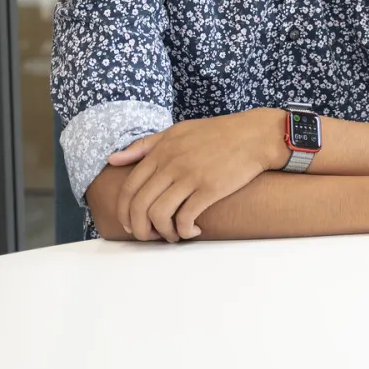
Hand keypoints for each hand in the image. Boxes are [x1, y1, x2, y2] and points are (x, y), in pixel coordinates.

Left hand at [108, 108, 285, 242]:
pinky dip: (183, 231)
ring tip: (172, 236)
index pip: (129, 189)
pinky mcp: (210, 189)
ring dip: (161, 233)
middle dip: (139, 229)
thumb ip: (144, 146)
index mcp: (161, 152)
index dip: (125, 212)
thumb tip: (112, 159)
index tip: (131, 223)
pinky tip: (193, 231)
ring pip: (158, 215)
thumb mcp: (177, 131)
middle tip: (149, 236)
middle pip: (139, 206)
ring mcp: (190, 176)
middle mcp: (171, 164)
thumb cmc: (218, 133)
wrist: (255, 135)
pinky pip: (185, 218)